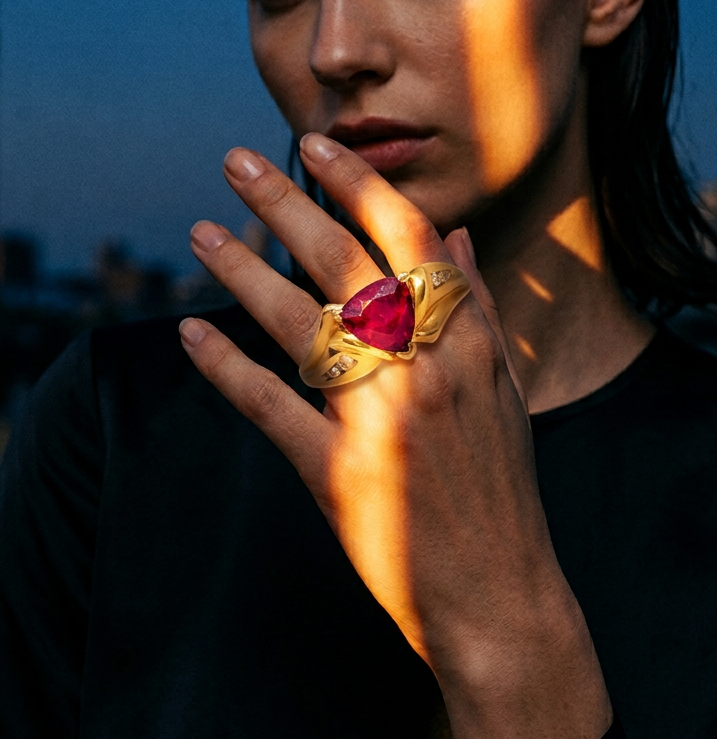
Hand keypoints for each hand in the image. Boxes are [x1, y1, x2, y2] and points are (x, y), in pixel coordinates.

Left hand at [180, 136, 611, 738]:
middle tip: (236, 160)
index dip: (359, 183)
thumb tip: (457, 236)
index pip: (409, 238)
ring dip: (242, 272)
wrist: (501, 594)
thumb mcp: (504, 389)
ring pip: (300, 324)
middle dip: (284, 203)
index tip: (317, 145)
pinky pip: (272, 408)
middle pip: (343, 265)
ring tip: (200, 234)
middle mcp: (424, 370)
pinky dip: (227, 370)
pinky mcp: (339, 474)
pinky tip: (191, 337)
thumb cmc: (500, 488)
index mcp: (466, 344)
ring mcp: (381, 421)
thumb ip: (479, 309)